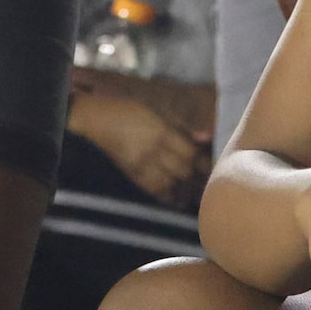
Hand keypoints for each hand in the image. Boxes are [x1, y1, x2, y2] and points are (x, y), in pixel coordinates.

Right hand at [68, 84, 207, 208]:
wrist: (97, 118)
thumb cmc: (129, 110)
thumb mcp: (157, 111)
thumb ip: (181, 127)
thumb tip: (205, 138)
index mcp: (162, 130)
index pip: (190, 152)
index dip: (204, 161)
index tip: (214, 165)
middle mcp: (153, 149)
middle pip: (183, 170)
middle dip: (198, 177)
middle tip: (210, 182)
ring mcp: (142, 164)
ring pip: (171, 183)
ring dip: (186, 189)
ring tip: (197, 192)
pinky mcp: (132, 174)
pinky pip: (155, 190)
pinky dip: (169, 196)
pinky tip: (178, 199)